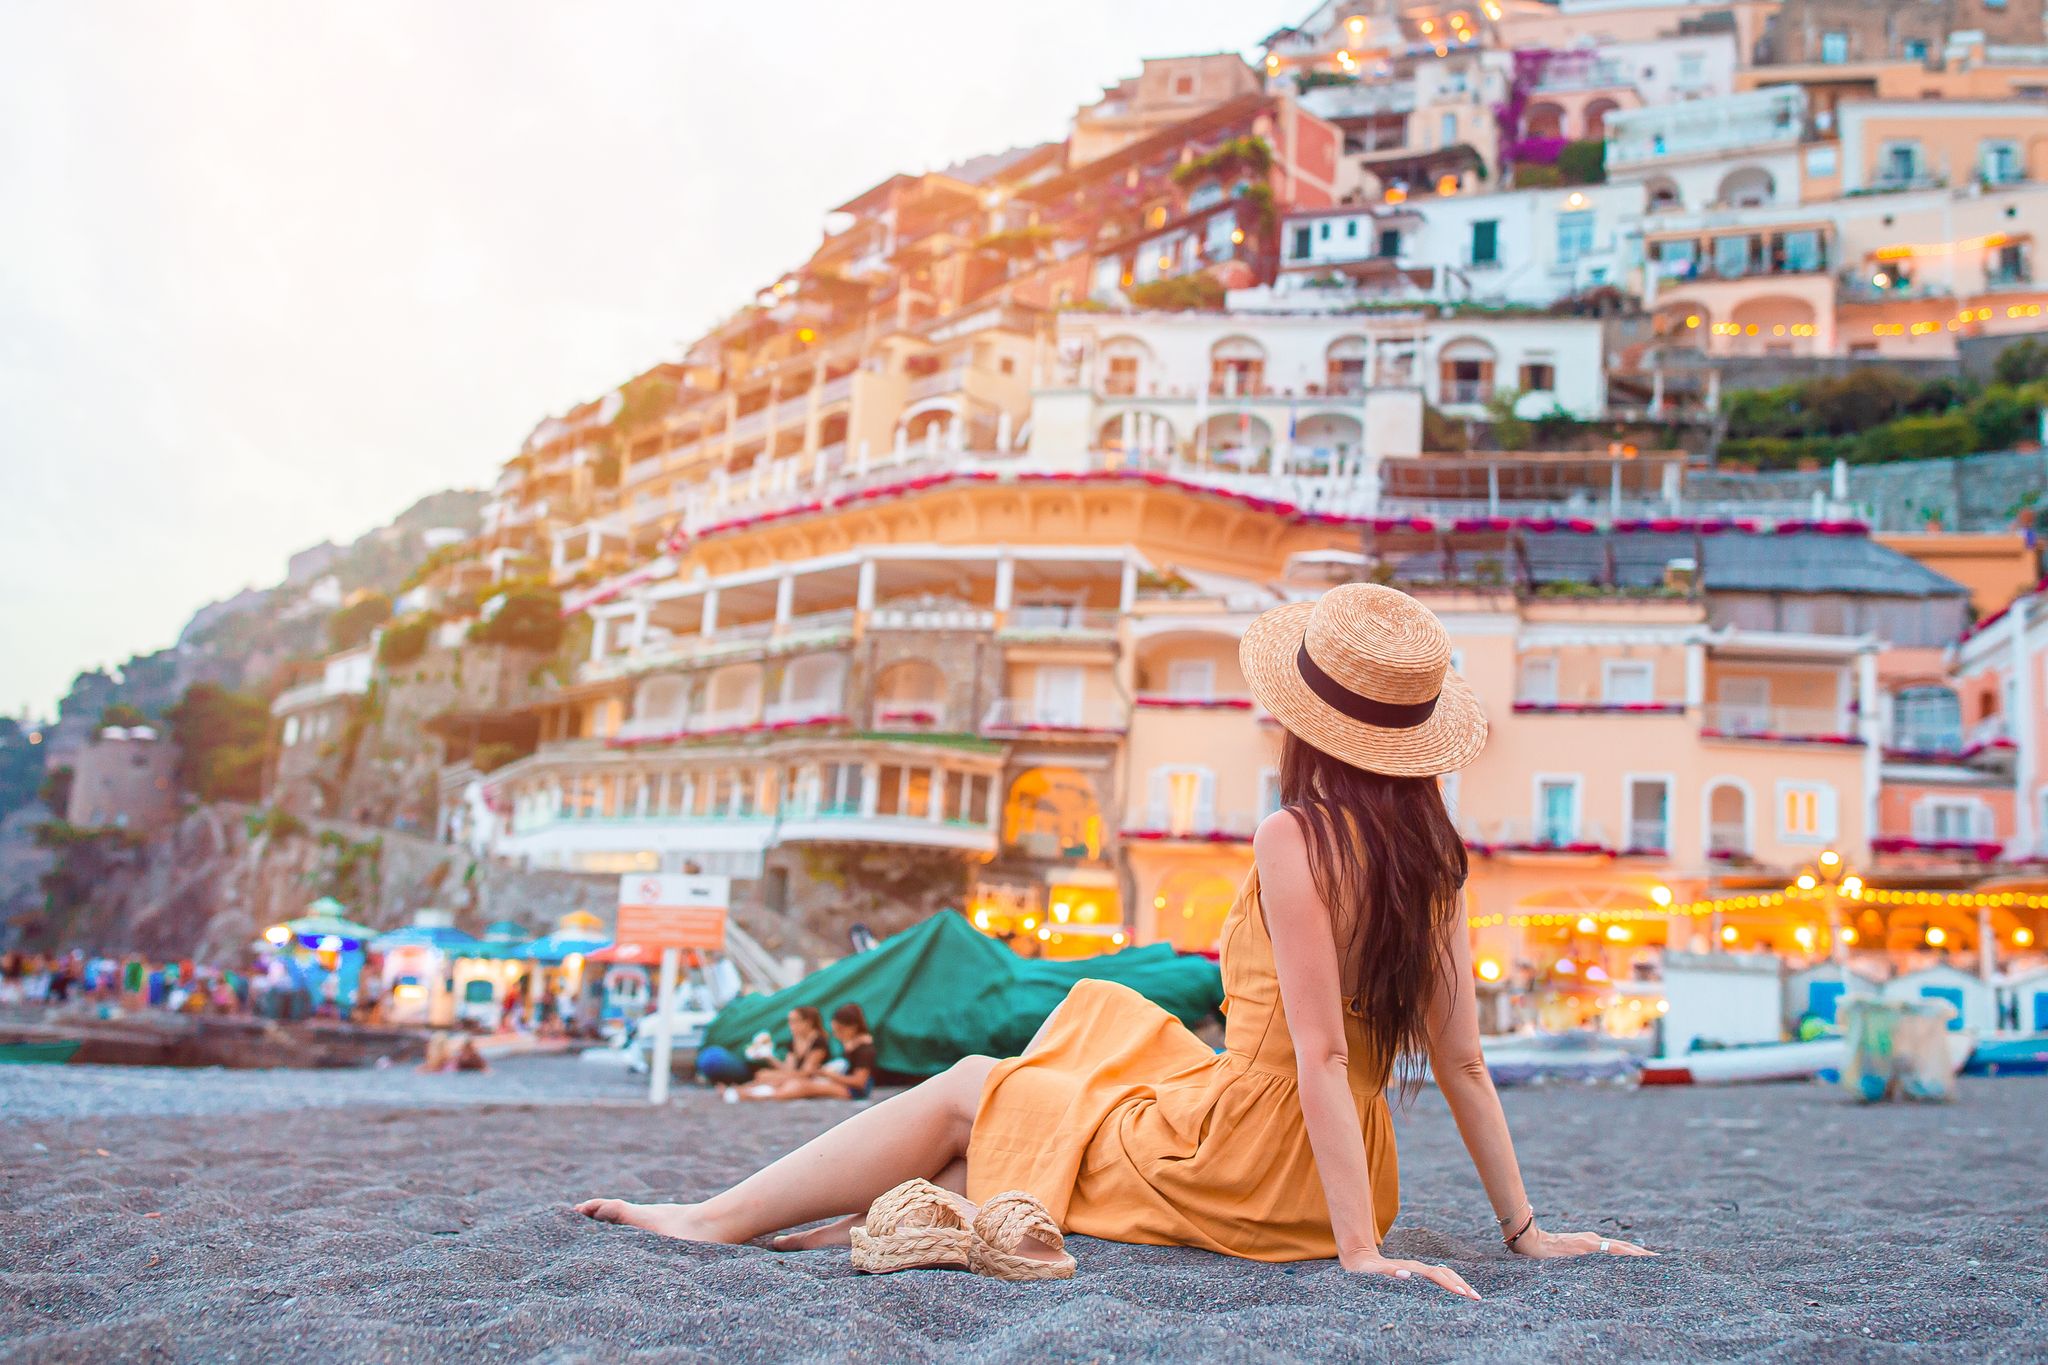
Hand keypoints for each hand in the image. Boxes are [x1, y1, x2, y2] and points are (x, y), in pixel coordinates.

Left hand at [1339, 1248, 1481, 1299]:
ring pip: (1443, 1274)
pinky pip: (1437, 1278)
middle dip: (1461, 1284)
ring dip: (1458, 1283)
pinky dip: (1450, 1283)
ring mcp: (1417, 1270)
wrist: (1358, 1258)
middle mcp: (1417, 1268)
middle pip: (1445, 1273)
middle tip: (1477, 1298)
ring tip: (1472, 1295)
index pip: (1436, 1275)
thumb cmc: (1365, 1269)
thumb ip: (1389, 1271)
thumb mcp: (1373, 1272)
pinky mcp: (1415, 1274)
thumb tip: (1406, 1274)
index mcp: (1411, 1268)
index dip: (1450, 1284)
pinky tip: (1456, 1291)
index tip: (1463, 1293)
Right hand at [1510, 1225, 1655, 1258]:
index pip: (1618, 1248)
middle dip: (1643, 1254)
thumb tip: (1594, 1270)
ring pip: (1620, 1247)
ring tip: (1655, 1259)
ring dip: (1638, 1253)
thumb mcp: (1568, 1256)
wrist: (1531, 1242)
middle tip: (1661, 1259)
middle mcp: (1593, 1240)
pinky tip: (1635, 1257)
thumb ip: (1581, 1259)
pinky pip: (1609, 1250)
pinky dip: (1625, 1253)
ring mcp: (1590, 1243)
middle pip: (1624, 1246)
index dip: (1635, 1252)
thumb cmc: (1547, 1252)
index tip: (1650, 1259)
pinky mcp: (1585, 1246)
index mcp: (1590, 1242)